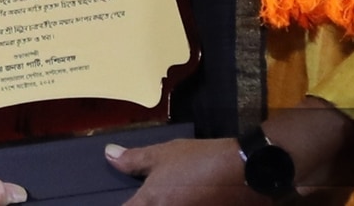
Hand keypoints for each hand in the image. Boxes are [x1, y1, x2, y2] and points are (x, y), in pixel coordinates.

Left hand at [106, 137, 267, 205]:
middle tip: (158, 194)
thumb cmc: (200, 159)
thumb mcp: (164, 153)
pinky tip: (188, 200)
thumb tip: (108, 154)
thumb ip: (134, 159)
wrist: (245, 171)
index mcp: (149, 202)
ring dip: (167, 204)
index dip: (120, 204)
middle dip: (146, 204)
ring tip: (172, 196)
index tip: (130, 198)